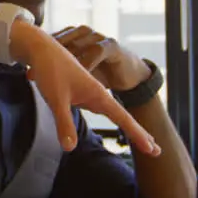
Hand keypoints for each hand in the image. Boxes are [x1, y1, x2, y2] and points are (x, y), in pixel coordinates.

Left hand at [12, 22, 160, 155]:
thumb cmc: (49, 70)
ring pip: (114, 112)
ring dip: (129, 126)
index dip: (137, 135)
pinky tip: (118, 118)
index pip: (123, 119)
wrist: (41, 47)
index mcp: (97, 95)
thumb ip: (64, 123)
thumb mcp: (56, 99)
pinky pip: (101, 107)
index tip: (153, 150)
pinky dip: (113, 115)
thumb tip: (70, 149)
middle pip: (124, 117)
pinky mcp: (81, 90)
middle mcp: (98, 93)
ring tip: (143, 139)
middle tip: (156, 151)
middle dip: (139, 133)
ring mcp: (90, 92)